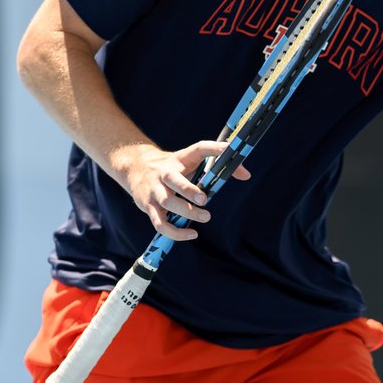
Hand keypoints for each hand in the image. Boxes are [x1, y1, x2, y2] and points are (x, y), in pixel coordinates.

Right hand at [114, 140, 250, 240]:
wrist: (135, 168)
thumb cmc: (173, 166)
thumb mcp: (191, 160)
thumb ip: (218, 165)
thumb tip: (247, 175)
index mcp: (180, 159)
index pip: (199, 148)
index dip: (215, 148)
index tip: (230, 150)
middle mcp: (165, 173)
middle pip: (174, 180)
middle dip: (189, 191)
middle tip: (205, 200)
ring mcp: (155, 191)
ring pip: (167, 204)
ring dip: (186, 213)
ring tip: (205, 217)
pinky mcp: (148, 207)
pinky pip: (160, 224)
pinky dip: (175, 233)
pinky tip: (191, 234)